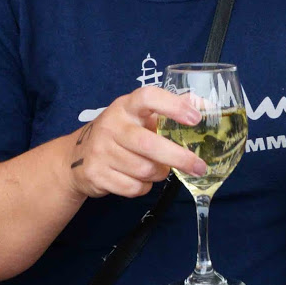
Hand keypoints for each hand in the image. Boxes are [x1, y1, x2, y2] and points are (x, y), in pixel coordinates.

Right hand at [67, 85, 206, 199]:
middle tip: (199, 167)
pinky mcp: (96, 173)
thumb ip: (171, 107)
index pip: (148, 97)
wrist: (76, 156)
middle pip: (149, 144)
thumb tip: (209, 105)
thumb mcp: (140, 115)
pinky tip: (139, 179)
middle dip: (179, 158)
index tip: (196, 118)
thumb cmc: (121, 131)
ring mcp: (101, 149)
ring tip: (157, 168)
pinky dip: (143, 187)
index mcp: (126, 106)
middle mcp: (111, 125)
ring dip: (158, 174)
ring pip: (144, 170)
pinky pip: (133, 187)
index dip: (173, 106)